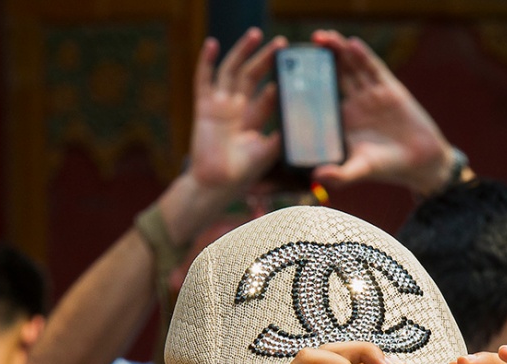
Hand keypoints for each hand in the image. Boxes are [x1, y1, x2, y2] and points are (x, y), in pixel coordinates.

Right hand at [188, 30, 284, 194]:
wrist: (216, 186)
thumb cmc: (242, 175)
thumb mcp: (268, 152)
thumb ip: (282, 136)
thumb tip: (302, 124)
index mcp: (254, 120)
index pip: (270, 95)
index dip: (282, 80)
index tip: (296, 67)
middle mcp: (237, 109)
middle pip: (253, 76)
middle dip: (266, 59)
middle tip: (282, 44)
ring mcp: (220, 106)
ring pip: (232, 70)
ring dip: (242, 51)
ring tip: (256, 34)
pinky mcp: (204, 107)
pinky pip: (204, 79)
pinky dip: (206, 61)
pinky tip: (213, 44)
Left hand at [310, 31, 454, 194]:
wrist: (421, 162)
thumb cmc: (388, 168)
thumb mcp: (361, 170)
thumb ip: (340, 175)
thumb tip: (317, 177)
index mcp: (343, 121)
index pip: (322, 96)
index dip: (310, 82)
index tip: (294, 72)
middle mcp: (355, 104)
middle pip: (335, 75)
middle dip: (323, 59)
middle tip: (308, 46)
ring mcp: (371, 94)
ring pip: (351, 67)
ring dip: (339, 51)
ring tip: (325, 38)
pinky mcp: (389, 87)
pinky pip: (373, 68)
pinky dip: (363, 56)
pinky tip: (352, 44)